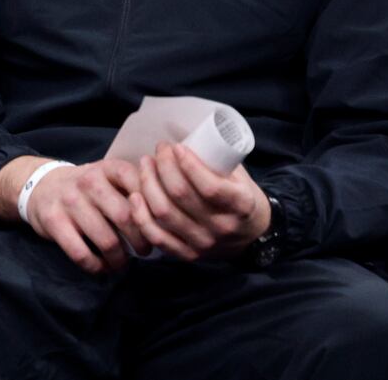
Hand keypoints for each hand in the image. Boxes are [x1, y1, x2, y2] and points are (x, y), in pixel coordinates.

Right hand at [16, 158, 149, 274]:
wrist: (41, 185)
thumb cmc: (87, 188)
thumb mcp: (110, 178)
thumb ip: (137, 190)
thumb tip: (170, 220)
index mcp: (109, 168)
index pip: (142, 188)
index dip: (155, 213)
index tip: (159, 228)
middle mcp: (89, 181)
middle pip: (126, 217)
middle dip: (140, 241)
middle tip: (144, 251)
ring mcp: (69, 200)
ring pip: (106, 240)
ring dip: (119, 260)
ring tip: (122, 263)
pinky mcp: (53, 221)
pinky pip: (81, 253)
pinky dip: (96, 267)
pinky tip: (101, 267)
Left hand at [128, 142, 269, 261]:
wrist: (252, 235)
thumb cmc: (240, 196)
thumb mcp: (239, 176)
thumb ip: (216, 161)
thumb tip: (181, 133)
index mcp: (241, 206)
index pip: (209, 186)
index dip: (188, 164)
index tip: (176, 147)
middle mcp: (222, 227)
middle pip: (180, 195)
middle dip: (163, 166)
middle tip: (158, 150)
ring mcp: (203, 243)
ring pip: (164, 213)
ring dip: (148, 184)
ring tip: (145, 164)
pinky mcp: (187, 254)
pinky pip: (156, 237)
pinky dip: (141, 216)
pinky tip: (134, 195)